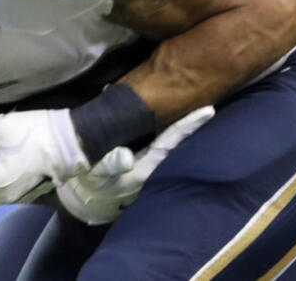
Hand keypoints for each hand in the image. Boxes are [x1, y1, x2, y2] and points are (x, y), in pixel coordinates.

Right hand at [57, 106, 213, 224]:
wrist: (85, 195)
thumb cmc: (90, 182)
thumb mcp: (96, 173)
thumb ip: (110, 164)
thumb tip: (126, 156)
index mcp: (146, 168)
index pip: (172, 141)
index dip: (189, 125)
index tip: (209, 111)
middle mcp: (152, 165)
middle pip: (178, 139)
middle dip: (193, 121)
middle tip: (210, 100)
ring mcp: (148, 161)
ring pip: (169, 139)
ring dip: (181, 122)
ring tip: (196, 102)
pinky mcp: (141, 157)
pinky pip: (158, 138)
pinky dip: (165, 123)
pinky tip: (167, 109)